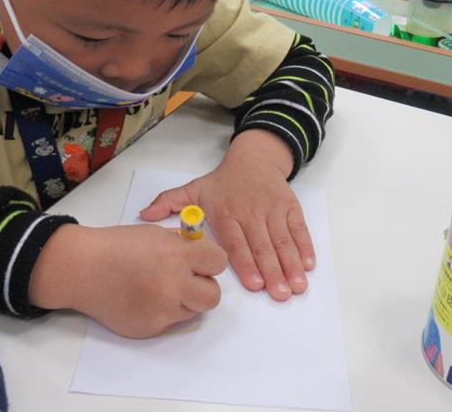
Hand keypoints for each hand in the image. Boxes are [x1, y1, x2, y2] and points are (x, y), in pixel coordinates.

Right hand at [28, 223, 226, 337]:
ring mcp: (162, 311)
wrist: (83, 269)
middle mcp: (173, 286)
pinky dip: (165, 311)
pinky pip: (171, 321)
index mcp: (177, 256)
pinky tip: (145, 298)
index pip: (219, 262)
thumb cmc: (117, 246)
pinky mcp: (151, 328)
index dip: (210, 260)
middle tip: (188, 278)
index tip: (201, 259)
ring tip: (161, 287)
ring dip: (185, 300)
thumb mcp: (156, 233)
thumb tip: (202, 253)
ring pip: (193, 311)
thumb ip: (183, 244)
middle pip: (213, 296)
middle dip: (204, 286)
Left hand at [139, 129, 315, 300]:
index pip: (237, 242)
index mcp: (227, 213)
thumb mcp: (194, 189)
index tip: (254, 284)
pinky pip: (299, 229)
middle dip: (273, 271)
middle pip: (263, 246)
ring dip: (291, 264)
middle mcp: (251, 212)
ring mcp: (273, 210)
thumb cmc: (223, 182)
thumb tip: (143, 216)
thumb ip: (168, 203)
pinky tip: (308, 266)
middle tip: (280, 294)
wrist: (254, 157)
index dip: (246, 263)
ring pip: (283, 241)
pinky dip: (305, 247)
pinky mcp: (290, 207)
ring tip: (297, 287)